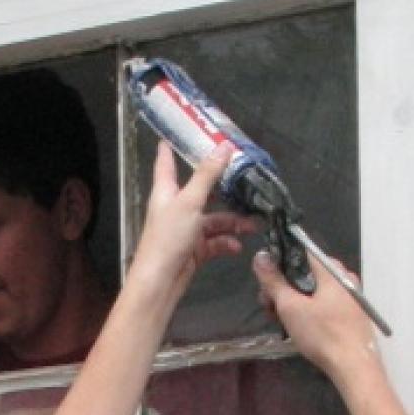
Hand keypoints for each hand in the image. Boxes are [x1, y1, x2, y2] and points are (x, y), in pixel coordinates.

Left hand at [125, 144, 252, 301]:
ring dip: (233, 222)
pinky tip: (237, 246)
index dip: (171, 146)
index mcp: (167, 190)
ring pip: (213, 219)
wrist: (160, 282)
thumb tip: (225, 146)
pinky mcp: (194, 249)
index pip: (166, 161)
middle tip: (247, 182)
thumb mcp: (190, 202)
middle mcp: (176, 206)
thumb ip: (208, 175)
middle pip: (201, 190)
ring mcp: (185, 228)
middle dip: (224, 189)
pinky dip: (226, 242)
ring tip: (252, 225)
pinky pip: (214, 241)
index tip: (179, 132)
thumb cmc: (168, 238)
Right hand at [253, 246, 377, 374]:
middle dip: (283, 288)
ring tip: (281, 321)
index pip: (300, 252)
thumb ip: (273, 281)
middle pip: (305, 273)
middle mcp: (343, 278)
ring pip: (313, 291)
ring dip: (293, 302)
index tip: (265, 283)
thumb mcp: (290, 306)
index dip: (278, 264)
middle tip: (269, 308)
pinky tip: (298, 327)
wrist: (354, 366)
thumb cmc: (322, 334)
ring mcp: (349, 296)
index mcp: (331, 269)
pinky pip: (324, 304)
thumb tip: (260, 257)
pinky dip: (308, 311)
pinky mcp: (351, 314)